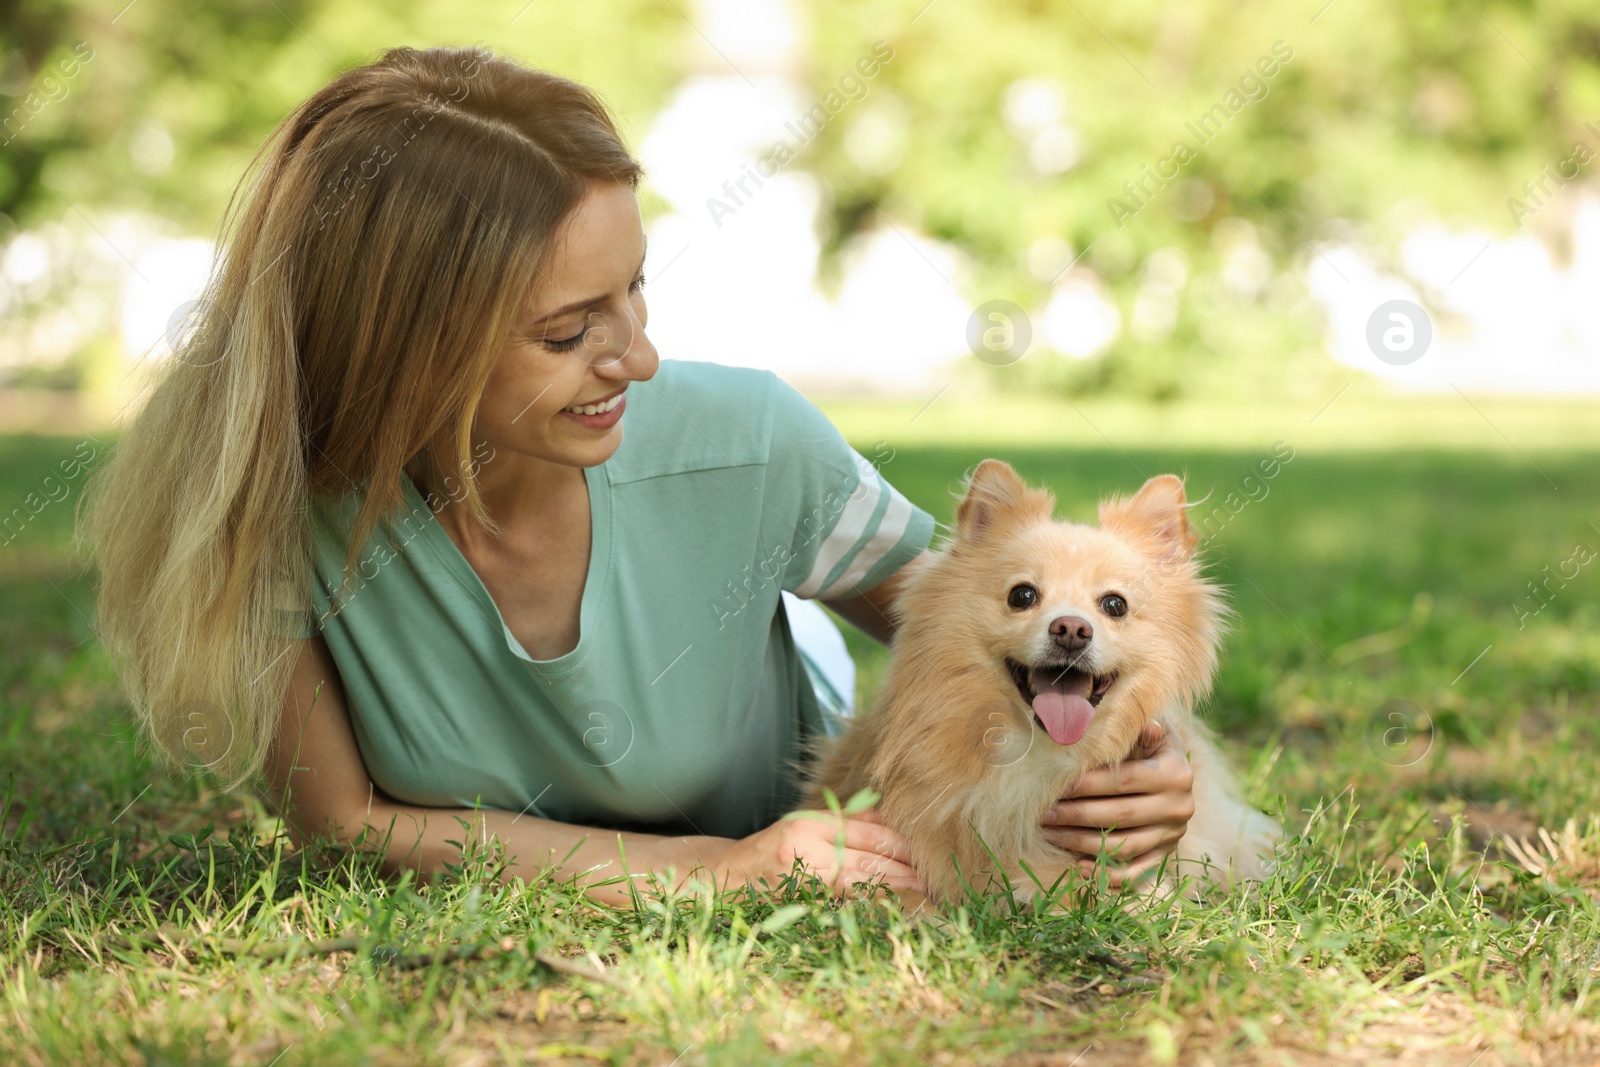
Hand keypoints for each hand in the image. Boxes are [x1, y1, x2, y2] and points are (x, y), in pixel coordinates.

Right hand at [727, 806, 926, 897]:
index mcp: (811, 824)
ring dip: (892, 891)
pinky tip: (887, 911)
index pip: (868, 831)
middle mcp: (806, 848)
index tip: (925, 852)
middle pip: (867, 858)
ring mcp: (802, 879)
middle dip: (903, 870)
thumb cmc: (772, 850)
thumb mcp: (804, 824)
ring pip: (858, 884)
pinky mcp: (799, 905)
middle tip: (932, 879)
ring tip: (920, 896)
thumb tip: (887, 815)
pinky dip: (867, 908)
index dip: (900, 843)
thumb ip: (844, 820)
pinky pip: (841, 906)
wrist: (727, 878)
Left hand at [1040, 721, 1195, 887]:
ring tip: (1050, 834)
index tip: (1056, 786)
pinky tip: (1079, 866)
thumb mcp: (1146, 728)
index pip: (1124, 781)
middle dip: (1076, 815)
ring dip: (1082, 843)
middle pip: (1121, 815)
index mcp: (1176, 772)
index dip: (1088, 785)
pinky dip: (1108, 875)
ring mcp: (1174, 835)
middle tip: (1042, 813)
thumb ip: (1135, 727)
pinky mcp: (1166, 855)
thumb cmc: (1146, 743)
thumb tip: (1142, 724)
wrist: (1172, 771)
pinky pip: (1136, 872)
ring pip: (1123, 845)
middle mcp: (1180, 806)